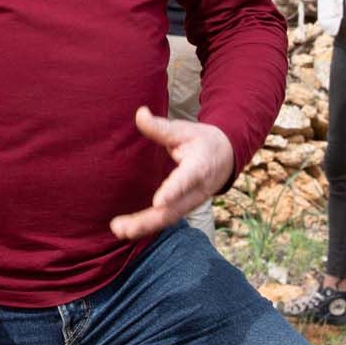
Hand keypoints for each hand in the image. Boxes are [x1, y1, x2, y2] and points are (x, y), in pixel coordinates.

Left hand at [109, 107, 234, 240]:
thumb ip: (161, 127)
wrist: (226, 156)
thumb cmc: (202, 141)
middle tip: (123, 228)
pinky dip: (147, 226)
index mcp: (199, 167)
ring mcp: (191, 202)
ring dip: (144, 227)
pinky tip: (126, 230)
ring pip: (168, 219)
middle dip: (149, 221)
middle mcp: (196, 190)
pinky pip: (166, 219)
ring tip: (119, 230)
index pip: (186, 181)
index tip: (158, 202)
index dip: (173, 192)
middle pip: (173, 210)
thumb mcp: (185, 130)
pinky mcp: (183, 207)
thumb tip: (140, 114)